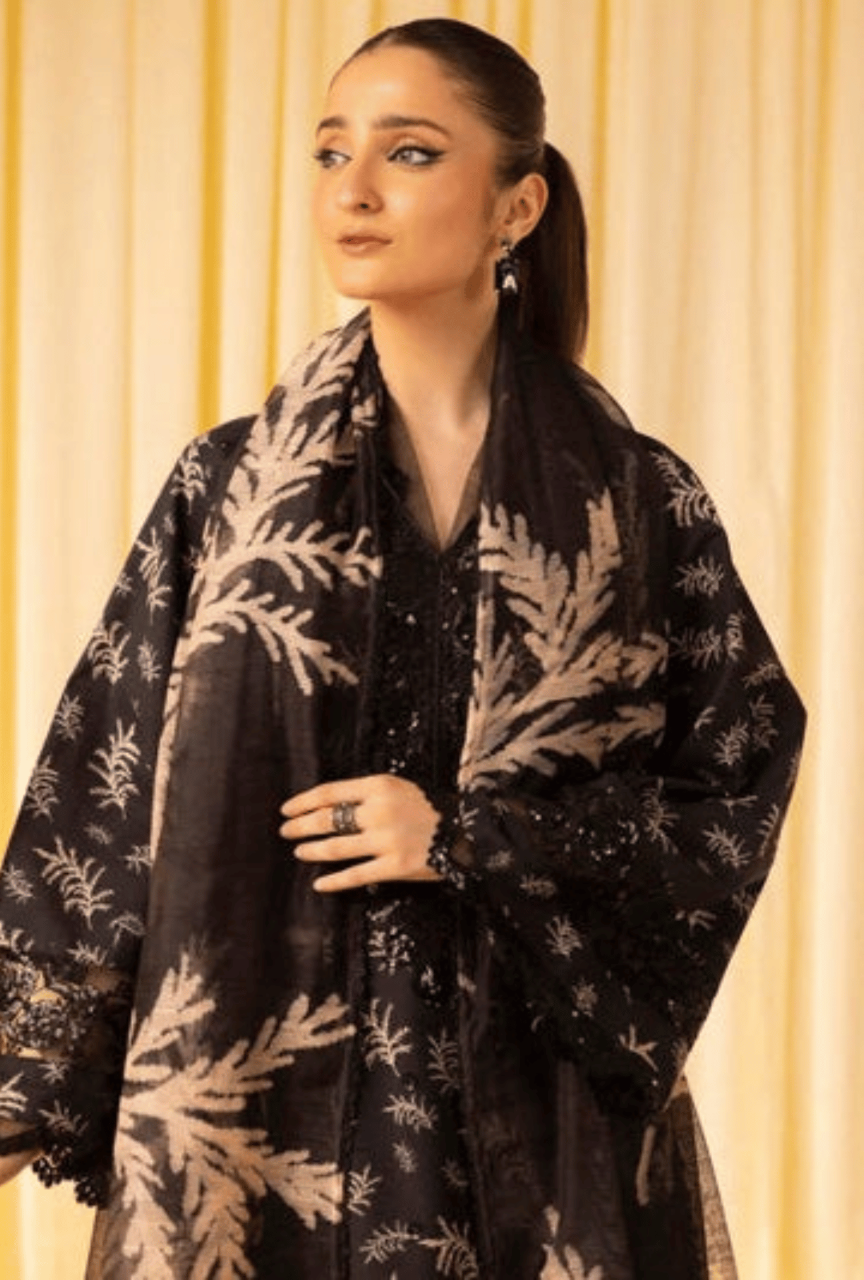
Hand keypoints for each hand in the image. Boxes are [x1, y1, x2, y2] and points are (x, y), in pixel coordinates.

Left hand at [280, 774, 442, 892]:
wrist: (469, 831)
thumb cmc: (431, 807)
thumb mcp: (401, 787)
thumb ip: (369, 793)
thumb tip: (330, 804)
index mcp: (380, 786)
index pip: (330, 792)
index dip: (304, 802)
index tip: (287, 809)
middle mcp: (380, 811)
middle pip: (328, 819)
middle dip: (301, 826)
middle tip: (286, 831)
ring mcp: (387, 840)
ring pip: (336, 847)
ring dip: (312, 850)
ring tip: (299, 852)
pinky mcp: (396, 867)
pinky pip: (356, 875)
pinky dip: (334, 881)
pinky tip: (319, 883)